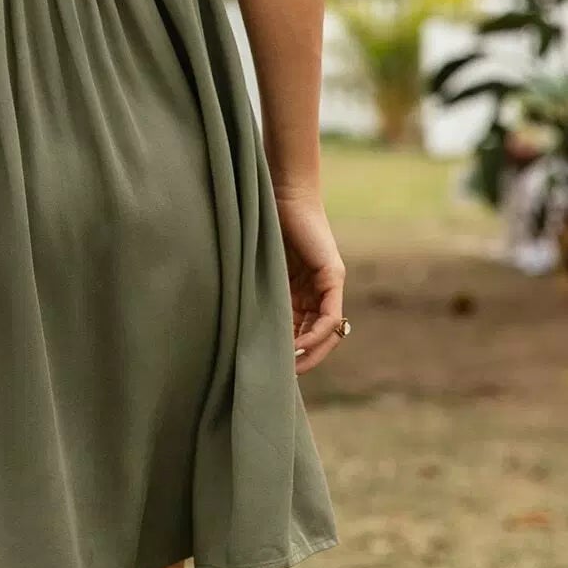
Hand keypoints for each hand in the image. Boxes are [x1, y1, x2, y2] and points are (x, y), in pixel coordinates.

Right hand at [274, 189, 346, 375]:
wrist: (278, 191)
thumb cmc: (260, 222)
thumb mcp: (256, 267)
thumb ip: (256, 290)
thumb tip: (235, 323)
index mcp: (298, 288)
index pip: (299, 329)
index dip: (289, 350)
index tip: (272, 366)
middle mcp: (316, 289)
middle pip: (314, 335)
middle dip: (300, 357)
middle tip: (281, 376)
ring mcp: (327, 283)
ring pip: (324, 330)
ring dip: (309, 351)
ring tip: (289, 367)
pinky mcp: (332, 276)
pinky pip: (330, 316)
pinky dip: (317, 334)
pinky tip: (300, 345)